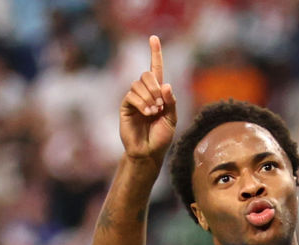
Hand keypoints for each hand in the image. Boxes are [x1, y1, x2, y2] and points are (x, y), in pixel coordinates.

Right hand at [120, 35, 176, 161]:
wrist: (149, 152)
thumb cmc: (161, 137)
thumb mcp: (172, 119)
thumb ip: (171, 102)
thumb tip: (165, 84)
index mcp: (158, 93)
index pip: (156, 69)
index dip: (155, 53)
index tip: (154, 38)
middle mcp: (145, 93)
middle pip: (146, 74)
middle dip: (155, 86)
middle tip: (160, 104)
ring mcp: (134, 99)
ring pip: (138, 84)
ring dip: (150, 97)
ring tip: (154, 112)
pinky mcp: (126, 106)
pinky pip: (132, 95)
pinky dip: (142, 102)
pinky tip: (147, 113)